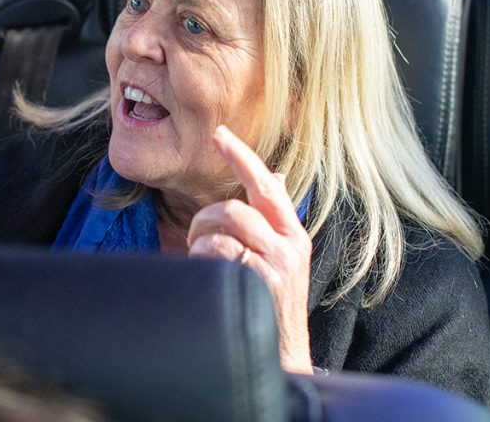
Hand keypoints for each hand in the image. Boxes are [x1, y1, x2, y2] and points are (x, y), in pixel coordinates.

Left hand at [187, 125, 312, 373]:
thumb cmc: (271, 303)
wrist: (282, 356)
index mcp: (291, 233)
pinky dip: (204, 260)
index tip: (220, 133)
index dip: (241, 156)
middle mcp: (290, 245)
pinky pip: (220, 251)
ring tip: (206, 263)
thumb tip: (274, 176)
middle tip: (198, 240)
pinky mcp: (262, 281)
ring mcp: (277, 263)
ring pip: (224, 224)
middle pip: (234, 207)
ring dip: (202, 241)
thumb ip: (271, 221)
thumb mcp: (280, 259)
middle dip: (204, 219)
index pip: (266, 184)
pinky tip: (213, 278)